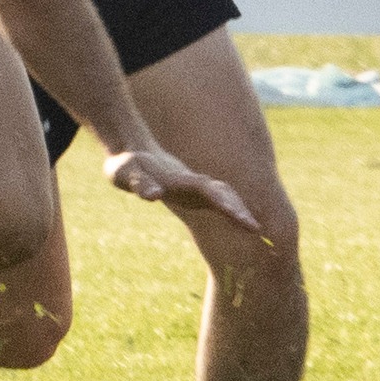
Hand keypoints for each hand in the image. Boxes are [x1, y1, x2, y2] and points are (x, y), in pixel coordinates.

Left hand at [102, 147, 262, 234]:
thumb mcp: (124, 174)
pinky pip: (217, 200)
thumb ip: (139, 183)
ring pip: (222, 195)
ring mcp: (194, 187)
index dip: (224, 204)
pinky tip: (241, 221)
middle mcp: (191, 182)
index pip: (207, 191)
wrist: (131, 152)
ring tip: (254, 229)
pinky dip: (230, 209)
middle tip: (255, 229)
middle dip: (237, 209)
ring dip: (237, 209)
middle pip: (220, 193)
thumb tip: (154, 196)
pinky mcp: (192, 192)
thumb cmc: (125, 166)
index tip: (240, 217)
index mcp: (178, 179)